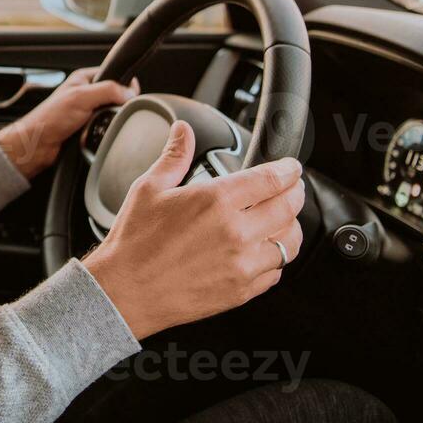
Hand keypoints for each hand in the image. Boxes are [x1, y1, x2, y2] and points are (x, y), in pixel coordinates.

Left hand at [0, 67, 137, 178]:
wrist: (38, 145)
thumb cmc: (49, 118)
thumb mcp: (81, 98)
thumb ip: (107, 91)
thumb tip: (129, 93)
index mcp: (83, 78)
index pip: (114, 75)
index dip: (124, 85)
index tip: (130, 96)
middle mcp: (85, 93)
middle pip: (115, 97)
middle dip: (116, 106)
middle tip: (109, 113)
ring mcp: (87, 111)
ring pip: (111, 114)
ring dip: (109, 121)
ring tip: (100, 125)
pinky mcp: (87, 127)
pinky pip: (105, 128)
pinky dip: (104, 132)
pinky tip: (98, 134)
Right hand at [82, 121, 305, 340]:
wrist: (126, 291)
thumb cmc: (135, 241)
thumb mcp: (150, 189)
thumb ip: (174, 156)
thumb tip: (183, 131)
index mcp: (215, 201)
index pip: (271, 179)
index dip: (288, 170)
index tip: (291, 168)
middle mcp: (236, 232)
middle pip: (288, 207)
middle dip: (295, 193)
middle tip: (291, 188)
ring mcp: (243, 263)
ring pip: (290, 242)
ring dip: (291, 227)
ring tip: (282, 220)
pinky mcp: (242, 290)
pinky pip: (276, 271)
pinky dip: (276, 258)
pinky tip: (263, 251)